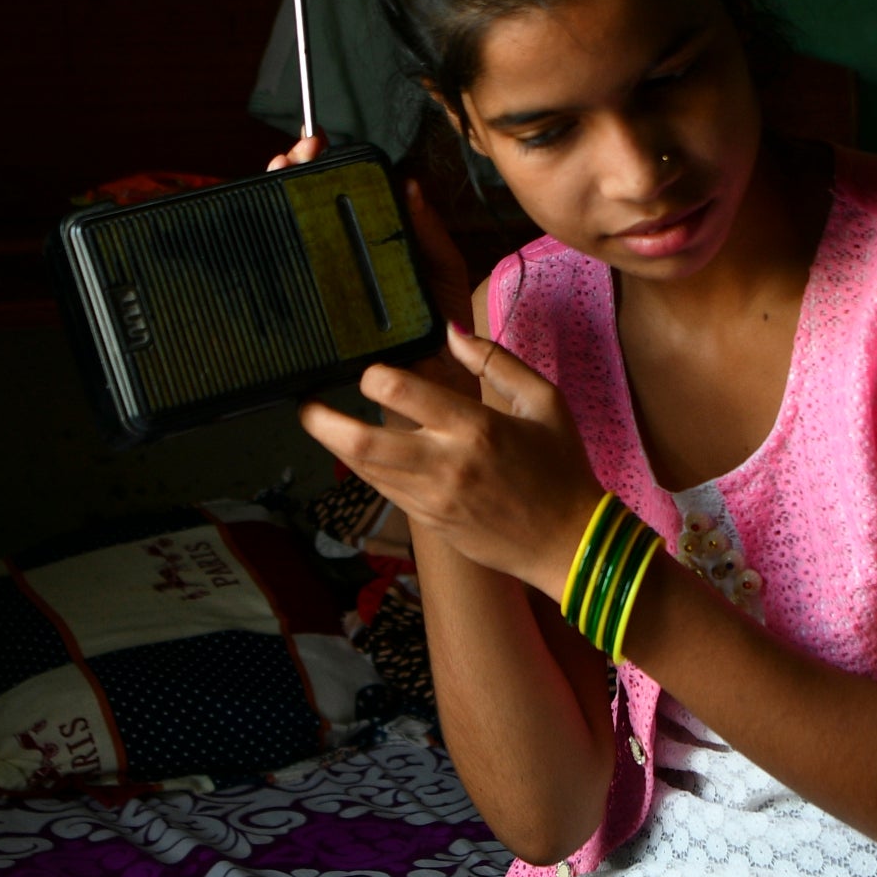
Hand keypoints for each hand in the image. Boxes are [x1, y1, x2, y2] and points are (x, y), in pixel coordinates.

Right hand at [270, 130, 473, 385]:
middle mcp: (342, 268)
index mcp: (372, 252)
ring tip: (281, 175)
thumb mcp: (442, 274)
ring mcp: (323, 294)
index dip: (325, 171)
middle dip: (294, 176)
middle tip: (296, 156)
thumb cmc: (443, 337)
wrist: (434, 388)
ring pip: (290, 244)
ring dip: (279, 202)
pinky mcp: (312, 323)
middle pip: (306, 214)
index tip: (319, 146)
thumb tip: (411, 186)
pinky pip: (285, 290)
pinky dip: (273, 259)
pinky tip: (273, 232)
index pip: (340, 203)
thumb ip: (430, 234)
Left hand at [299, 325, 603, 596]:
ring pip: (366, 471)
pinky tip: (364, 453)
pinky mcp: (429, 523)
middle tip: (307, 405)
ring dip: (339, 446)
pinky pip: (386, 491)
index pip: (401, 393)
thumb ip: (496, 362)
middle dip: (324, 422)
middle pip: (363, 444)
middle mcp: (446, 465)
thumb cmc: (562, 468)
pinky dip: (370, 469)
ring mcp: (433, 500)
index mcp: (476, 428)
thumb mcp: (545, 402)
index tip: (370, 371)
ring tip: (322, 423)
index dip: (373, 376)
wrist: (570, 543)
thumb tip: (450, 333)